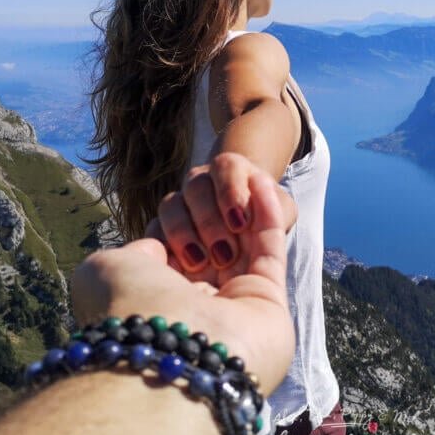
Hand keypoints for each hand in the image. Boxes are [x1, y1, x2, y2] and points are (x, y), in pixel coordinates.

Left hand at [71, 170, 294, 393]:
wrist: (169, 351)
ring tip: (237, 180)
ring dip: (240, 212)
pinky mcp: (270, 301)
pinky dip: (266, 213)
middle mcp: (196, 307)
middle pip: (212, 246)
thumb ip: (135, 250)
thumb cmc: (130, 310)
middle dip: (210, 218)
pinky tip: (260, 182)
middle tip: (206, 200)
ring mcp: (236, 306)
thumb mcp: (107, 269)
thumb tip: (157, 244)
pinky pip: (269, 248)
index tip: (176, 203)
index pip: (174, 253)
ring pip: (244, 245)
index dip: (178, 224)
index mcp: (157, 303)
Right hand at [152, 152, 296, 285]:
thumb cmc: (265, 221)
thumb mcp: (281, 214)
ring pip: (170, 205)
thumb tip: (263, 199)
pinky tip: (176, 267)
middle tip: (226, 253)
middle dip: (210, 221)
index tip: (241, 223)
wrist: (244, 235)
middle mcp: (201, 180)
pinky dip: (162, 248)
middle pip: (196, 187)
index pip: (226, 167)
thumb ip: (276, 209)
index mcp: (231, 169)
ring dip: (184, 234)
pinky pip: (153, 231)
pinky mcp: (161, 227)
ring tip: (200, 264)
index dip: (231, 192)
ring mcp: (179, 201)